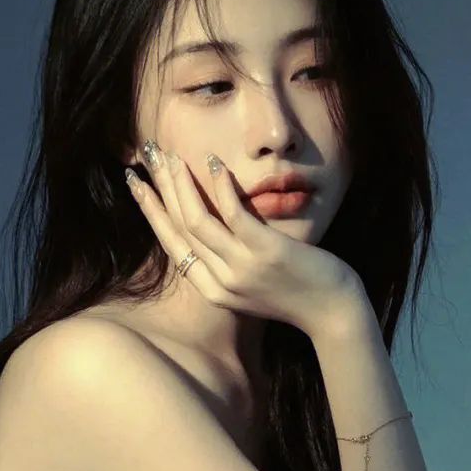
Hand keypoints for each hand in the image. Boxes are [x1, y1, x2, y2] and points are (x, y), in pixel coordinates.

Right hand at [126, 143, 363, 335]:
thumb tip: (216, 221)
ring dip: (182, 185)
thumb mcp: (255, 283)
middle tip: (147, 158)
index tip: (136, 184)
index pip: (172, 244)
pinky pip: (234, 216)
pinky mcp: (265, 253)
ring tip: (173, 157)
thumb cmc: (300, 295)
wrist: (334, 314)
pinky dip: (221, 188)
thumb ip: (232, 260)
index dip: (151, 211)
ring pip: (198, 221)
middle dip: (160, 189)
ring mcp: (242, 269)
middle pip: (180, 227)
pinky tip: (213, 164)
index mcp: (213, 290)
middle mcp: (221, 281)